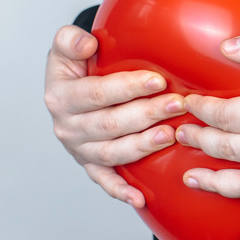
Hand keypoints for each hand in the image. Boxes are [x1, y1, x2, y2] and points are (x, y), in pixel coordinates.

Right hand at [44, 25, 186, 206]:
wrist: (70, 92)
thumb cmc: (77, 69)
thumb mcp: (66, 49)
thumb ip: (70, 41)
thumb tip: (86, 43)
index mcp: (61, 97)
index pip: (97, 93)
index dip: (128, 87)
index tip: (158, 80)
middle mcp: (68, 127)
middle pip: (110, 124)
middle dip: (147, 113)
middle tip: (178, 104)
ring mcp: (80, 150)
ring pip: (113, 152)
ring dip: (143, 145)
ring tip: (170, 135)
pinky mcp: (91, 166)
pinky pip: (105, 181)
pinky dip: (120, 191)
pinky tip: (140, 198)